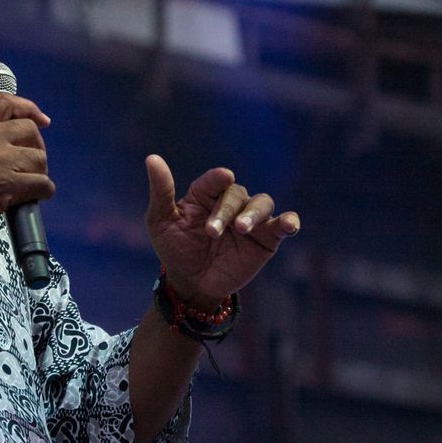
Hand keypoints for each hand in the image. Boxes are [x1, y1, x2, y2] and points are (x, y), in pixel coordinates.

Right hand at [0, 95, 54, 242]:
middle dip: (36, 147)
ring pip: (39, 158)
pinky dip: (43, 191)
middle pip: (30, 130)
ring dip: (39, 172)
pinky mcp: (7, 185)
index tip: (41, 121)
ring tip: (30, 183)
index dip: (30, 109)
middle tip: (31, 164)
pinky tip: (35, 197)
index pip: (6, 103)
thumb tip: (4, 138)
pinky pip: (42, 183)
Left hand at [144, 155, 298, 308]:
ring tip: (241, 228)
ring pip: (262, 203)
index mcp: (206, 194)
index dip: (219, 179)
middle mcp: (231, 202)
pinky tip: (290, 225)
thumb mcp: (161, 222)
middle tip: (212, 232)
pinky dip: (289, 221)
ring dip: (254, 213)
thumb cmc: (175, 249)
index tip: (224, 177)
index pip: (215, 181)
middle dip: (226, 210)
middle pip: (237, 194)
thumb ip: (161, 192)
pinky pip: (282, 225)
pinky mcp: (266, 239)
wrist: (192, 284)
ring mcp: (251, 220)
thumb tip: (152, 158)